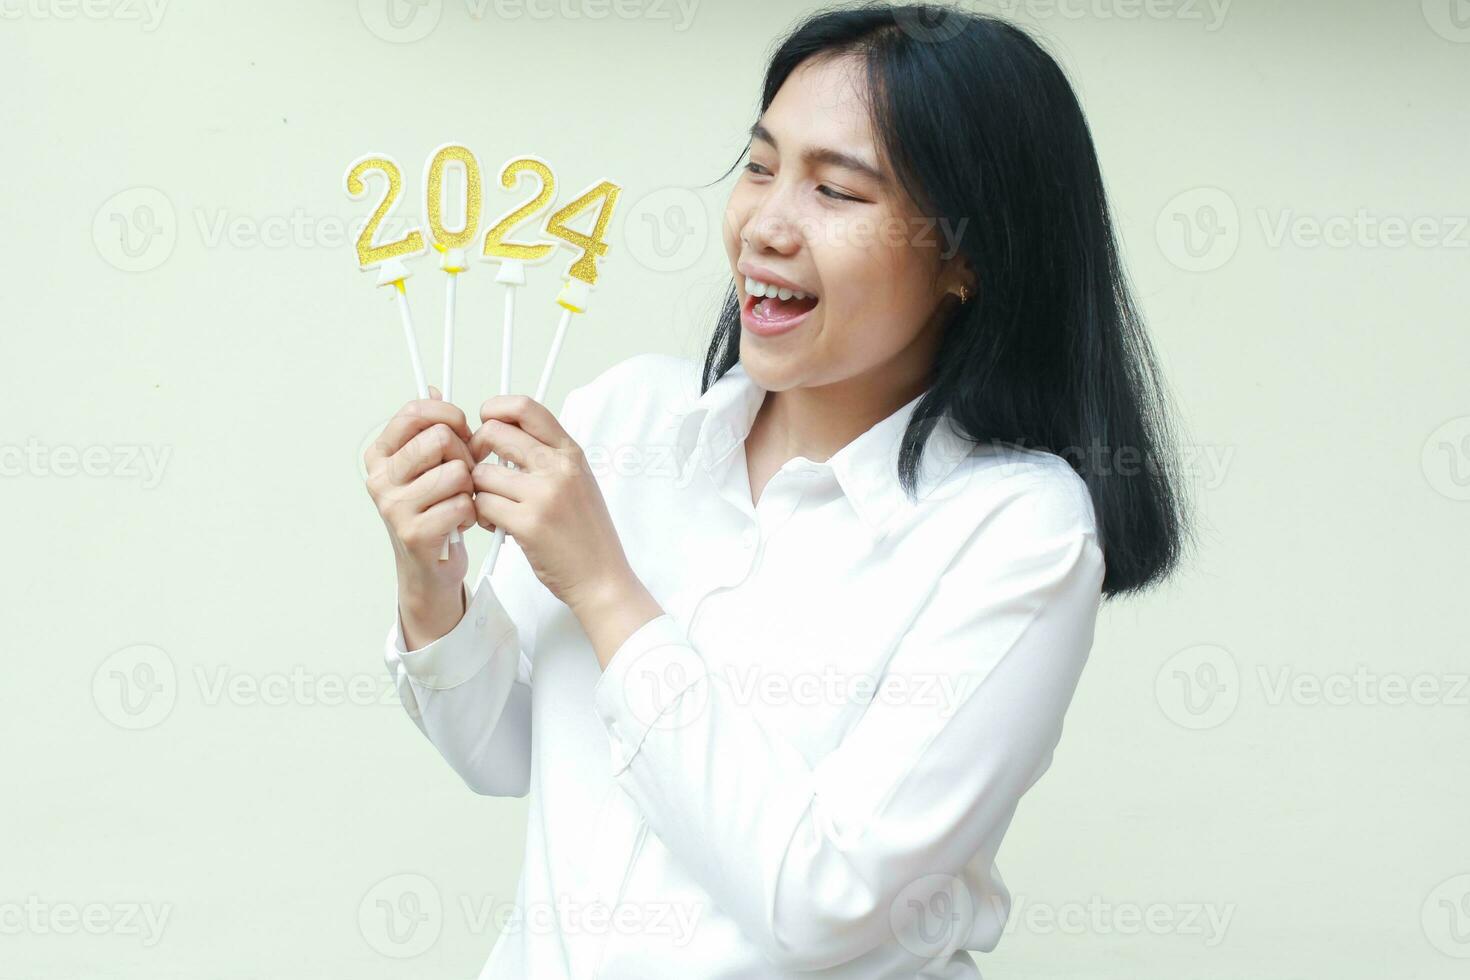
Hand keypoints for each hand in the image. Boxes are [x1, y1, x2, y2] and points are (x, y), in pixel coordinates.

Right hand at [363, 386, 476, 644]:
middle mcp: (380, 477)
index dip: (449, 415)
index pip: (416, 411)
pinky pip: (462, 504)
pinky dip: (471, 513)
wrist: (429, 567)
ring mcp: (393, 506)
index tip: (462, 429)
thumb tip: (433, 389)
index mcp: (381, 454)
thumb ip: (429, 427)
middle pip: (439, 438)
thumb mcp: (427, 465)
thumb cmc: (433, 508)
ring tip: (462, 500)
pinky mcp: (413, 532)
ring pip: (456, 472)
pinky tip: (461, 522)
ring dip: (470, 487)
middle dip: (464, 453)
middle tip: (466, 472)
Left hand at [470, 395, 635, 616]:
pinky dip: (481, 515)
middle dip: (475, 449)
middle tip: (479, 469)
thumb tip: (503, 432)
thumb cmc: (586, 533)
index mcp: (571, 453)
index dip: (496, 408)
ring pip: (482, 473)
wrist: (602, 578)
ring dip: (477, 490)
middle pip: (495, 433)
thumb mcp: (577, 482)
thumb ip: (547, 456)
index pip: (526, 407)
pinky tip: (495, 525)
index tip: (486, 423)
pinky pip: (482, 505)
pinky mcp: (528, 524)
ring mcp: (545, 495)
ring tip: (492, 507)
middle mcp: (560, 467)